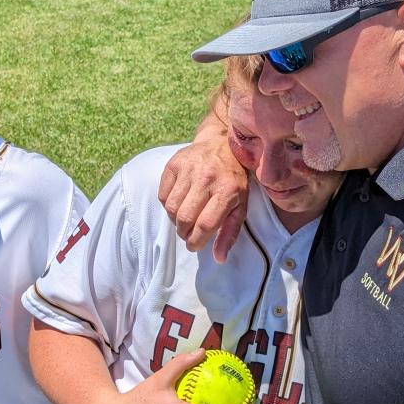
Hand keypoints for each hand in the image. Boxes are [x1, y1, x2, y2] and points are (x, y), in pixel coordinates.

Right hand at [159, 126, 247, 262]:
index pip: (206, 224)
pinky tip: (179, 203)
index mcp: (228, 190)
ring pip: (171, 208)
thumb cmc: (234, 181)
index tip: (194, 246)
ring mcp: (189, 168)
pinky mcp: (174, 163)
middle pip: (185, 218)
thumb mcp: (240, 206)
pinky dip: (168, 205)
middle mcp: (208, 177)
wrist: (222, 144)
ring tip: (184, 220)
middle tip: (188, 235)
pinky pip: (163, 194)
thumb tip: (219, 258)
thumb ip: (230, 233)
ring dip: (175, 221)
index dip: (197, 241)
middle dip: (184, 234)